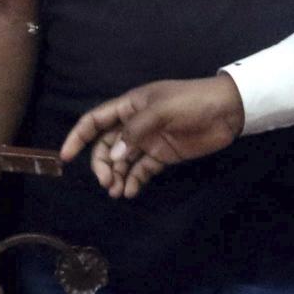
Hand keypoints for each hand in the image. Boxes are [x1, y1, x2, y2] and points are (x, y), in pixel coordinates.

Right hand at [59, 74, 245, 199]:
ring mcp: (148, 141)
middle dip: (102, 165)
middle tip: (107, 182)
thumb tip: (114, 157)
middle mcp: (134, 125)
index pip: (95, 121)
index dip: (78, 137)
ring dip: (117, 176)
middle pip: (106, 146)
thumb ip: (135, 132)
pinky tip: (131, 192)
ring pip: (122, 161)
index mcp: (128, 107)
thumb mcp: (161, 110)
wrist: (228, 110)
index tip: (65, 157)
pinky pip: (141, 170)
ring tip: (118, 192)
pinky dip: (134, 181)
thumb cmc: (191, 102)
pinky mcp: (162, 155)